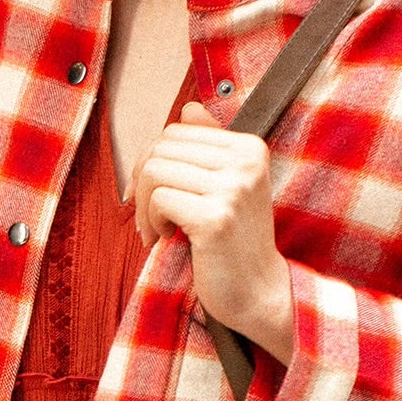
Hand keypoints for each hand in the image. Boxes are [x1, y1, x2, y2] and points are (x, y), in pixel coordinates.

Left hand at [132, 101, 295, 363]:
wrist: (258, 292)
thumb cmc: (235, 242)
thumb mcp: (228, 186)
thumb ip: (210, 146)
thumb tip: (189, 109)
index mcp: (250, 146)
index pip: (178, 131)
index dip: (154, 161)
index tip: (155, 196)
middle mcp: (246, 160)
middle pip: (162, 146)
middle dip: (143, 182)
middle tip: (150, 216)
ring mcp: (233, 188)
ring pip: (154, 170)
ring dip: (144, 205)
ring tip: (157, 229)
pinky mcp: (216, 217)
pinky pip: (159, 199)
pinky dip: (151, 220)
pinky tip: (166, 238)